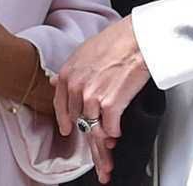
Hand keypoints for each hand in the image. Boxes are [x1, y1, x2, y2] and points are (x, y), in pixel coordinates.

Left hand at [52, 16, 149, 144]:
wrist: (136, 40)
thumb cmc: (116, 42)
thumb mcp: (84, 52)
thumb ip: (70, 71)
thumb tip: (56, 82)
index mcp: (68, 75)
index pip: (61, 106)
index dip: (65, 121)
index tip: (68, 130)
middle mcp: (76, 88)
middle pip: (79, 121)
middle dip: (89, 134)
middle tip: (97, 144)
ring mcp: (92, 98)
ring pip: (94, 130)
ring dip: (103, 142)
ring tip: (108, 152)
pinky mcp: (110, 106)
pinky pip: (110, 129)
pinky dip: (115, 133)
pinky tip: (118, 134)